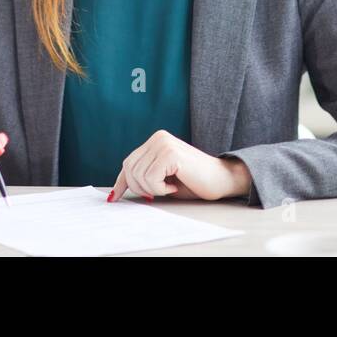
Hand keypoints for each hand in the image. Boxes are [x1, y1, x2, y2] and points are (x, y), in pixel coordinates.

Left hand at [106, 129, 250, 202]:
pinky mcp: (170, 154)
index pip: (129, 163)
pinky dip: (160, 189)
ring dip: (153, 190)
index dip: (121, 182)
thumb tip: (115, 192)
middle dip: (140, 189)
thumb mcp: (163, 178)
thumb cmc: (194, 182)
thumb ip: (144, 176)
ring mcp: (163, 143)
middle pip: (130, 170)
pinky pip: (151, 178)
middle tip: (160, 192)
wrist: (222, 179)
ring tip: (171, 187)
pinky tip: (175, 185)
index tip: (114, 198)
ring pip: (138, 175)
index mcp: (156, 141)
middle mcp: (158, 138)